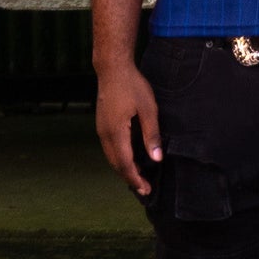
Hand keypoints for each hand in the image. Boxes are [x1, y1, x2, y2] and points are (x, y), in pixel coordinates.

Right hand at [95, 62, 161, 195]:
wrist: (112, 68)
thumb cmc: (132, 86)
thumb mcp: (148, 109)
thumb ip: (152, 135)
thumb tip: (156, 159)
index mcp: (116, 132)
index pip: (125, 163)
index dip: (135, 179)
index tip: (146, 190)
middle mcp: (105, 134)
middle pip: (116, 164)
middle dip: (130, 178)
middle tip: (145, 189)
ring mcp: (101, 129)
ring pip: (112, 157)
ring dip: (124, 169)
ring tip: (139, 177)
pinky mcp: (102, 125)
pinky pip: (110, 148)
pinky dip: (120, 158)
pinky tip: (130, 159)